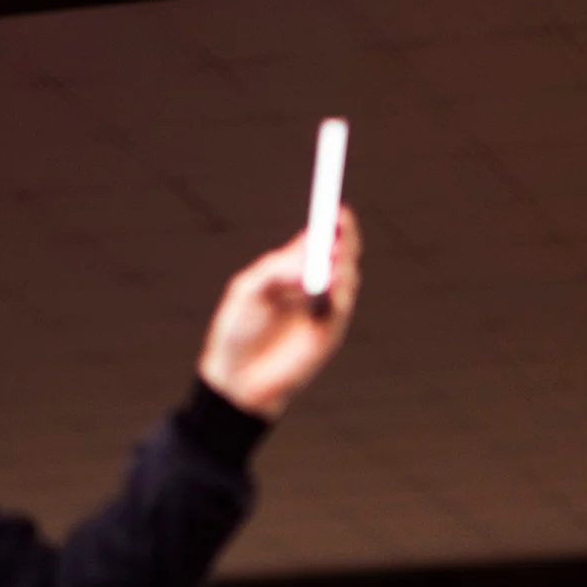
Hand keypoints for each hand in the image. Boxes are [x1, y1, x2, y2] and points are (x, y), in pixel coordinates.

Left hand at [196, 208, 362, 418]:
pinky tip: (337, 281)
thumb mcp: (249, 289)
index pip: (318, 239)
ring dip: (345, 263)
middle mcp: (312, 284)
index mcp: (290, 268)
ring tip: (335, 257)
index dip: (330, 223)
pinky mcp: (330, 332)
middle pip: (340, 254)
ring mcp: (324, 308)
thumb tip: (310, 258)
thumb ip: (278, 270)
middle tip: (342, 227)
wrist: (239, 378)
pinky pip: (343, 306)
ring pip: (348, 277)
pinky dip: (343, 291)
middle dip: (346, 238)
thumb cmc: (237, 330)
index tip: (336, 209)